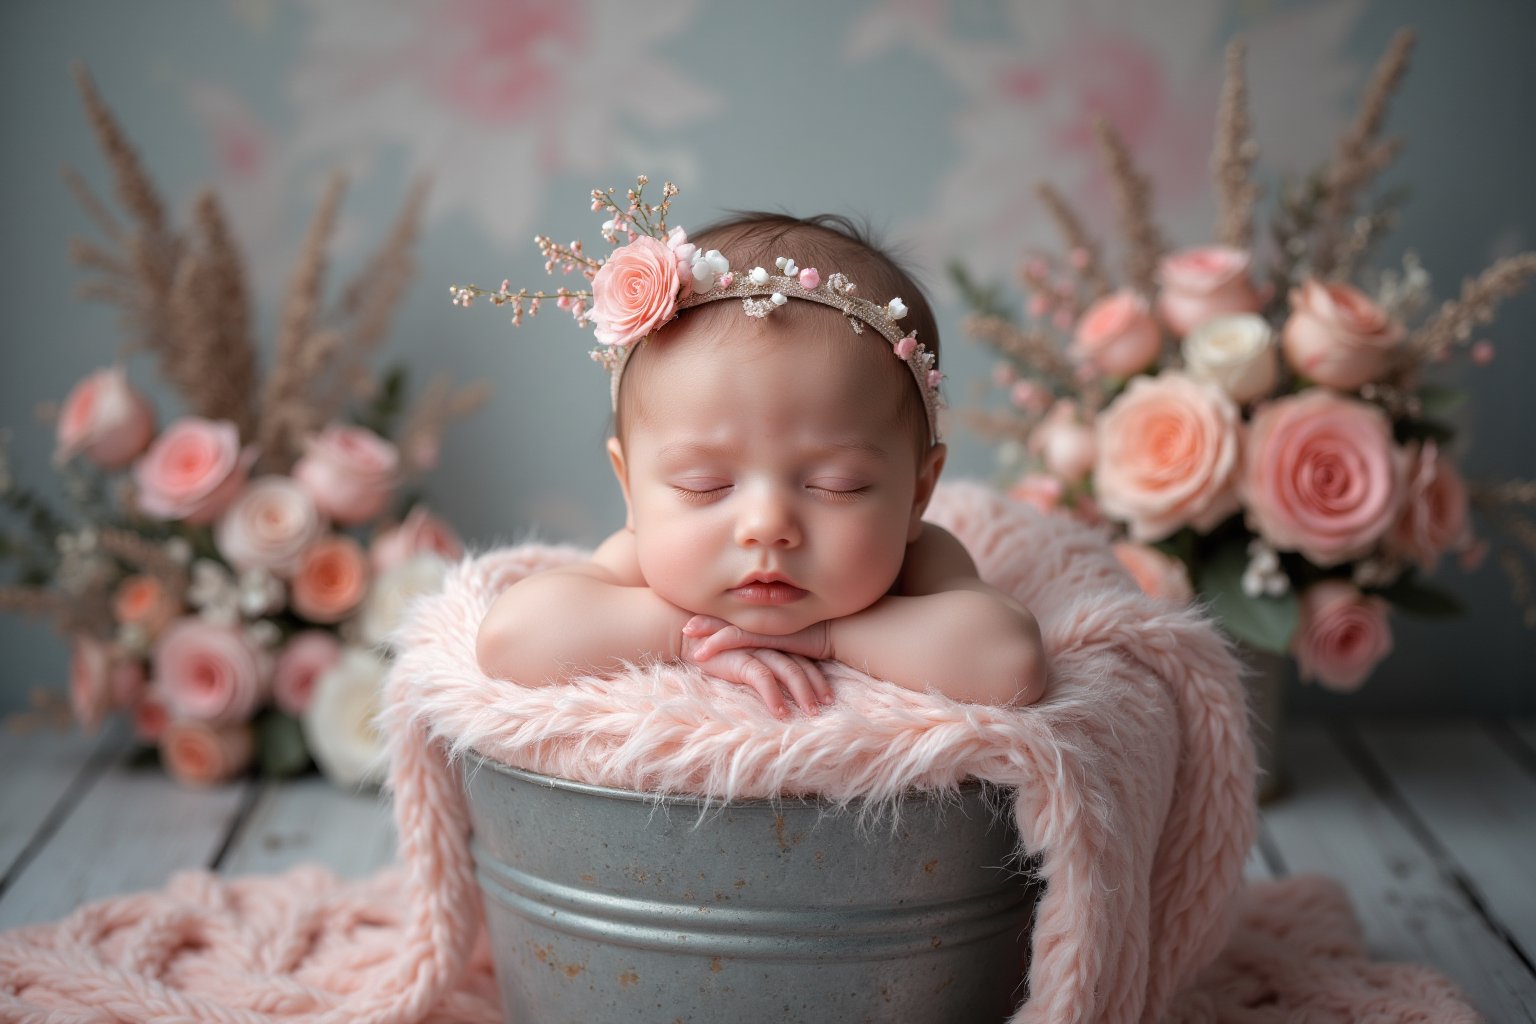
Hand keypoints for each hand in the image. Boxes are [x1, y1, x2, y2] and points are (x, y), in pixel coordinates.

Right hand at [679, 617, 832, 717]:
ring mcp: (756, 649)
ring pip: (788, 671)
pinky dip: (773, 696)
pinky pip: (762, 678)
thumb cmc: (716, 649)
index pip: (803, 660)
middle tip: (828, 707)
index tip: (829, 698)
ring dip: (802, 694)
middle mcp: (769, 644)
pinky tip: (780, 713)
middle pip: (802, 666)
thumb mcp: (745, 655)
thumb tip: (781, 688)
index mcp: (773, 643)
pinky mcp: (739, 658)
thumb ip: (763, 665)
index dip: (818, 679)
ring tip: (811, 714)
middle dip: (817, 688)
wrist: (686, 636)